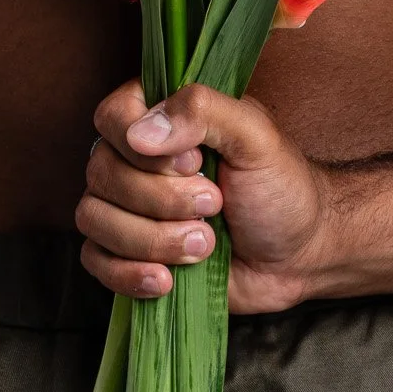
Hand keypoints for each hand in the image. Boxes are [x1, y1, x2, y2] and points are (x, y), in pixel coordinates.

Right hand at [78, 81, 329, 313]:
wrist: (298, 254)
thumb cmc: (280, 187)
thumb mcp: (255, 136)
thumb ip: (203, 112)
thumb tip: (140, 134)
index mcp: (161, 116)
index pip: (112, 117)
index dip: (145, 148)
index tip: (195, 163)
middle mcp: (135, 158)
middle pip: (101, 173)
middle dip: (161, 200)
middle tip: (215, 205)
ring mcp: (127, 207)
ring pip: (94, 218)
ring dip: (152, 239)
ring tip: (204, 245)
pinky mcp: (127, 253)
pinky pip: (95, 260)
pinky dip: (128, 274)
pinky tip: (167, 280)